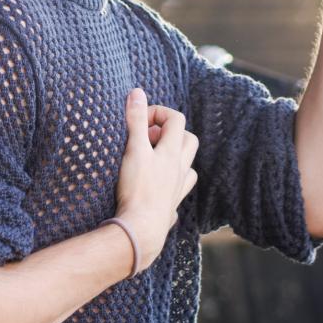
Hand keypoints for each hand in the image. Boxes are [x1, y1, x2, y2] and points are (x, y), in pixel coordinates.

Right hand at [113, 88, 197, 270]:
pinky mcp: (171, 206)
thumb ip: (136, 120)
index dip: (158, 112)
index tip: (139, 119)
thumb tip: (137, 92)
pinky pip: (179, 190)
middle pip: (188, 140)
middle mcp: (180, 169)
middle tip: (148, 138)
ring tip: (153, 159)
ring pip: (188, 166)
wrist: (142, 230)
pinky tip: (156, 186)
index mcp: (172, 152)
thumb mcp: (134, 148)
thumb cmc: (138, 188)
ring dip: (174, 158)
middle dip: (170, 133)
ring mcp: (178, 188)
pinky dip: (171, 183)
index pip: (176, 119)